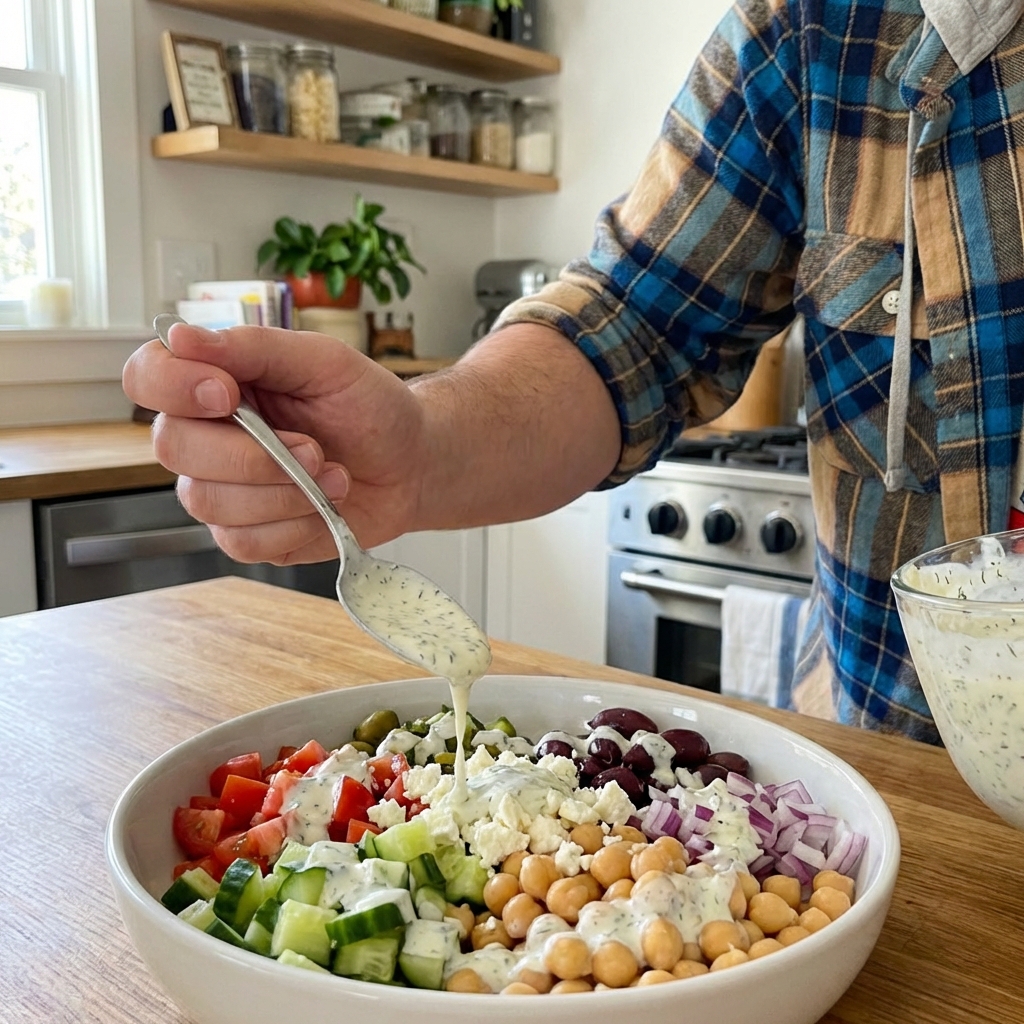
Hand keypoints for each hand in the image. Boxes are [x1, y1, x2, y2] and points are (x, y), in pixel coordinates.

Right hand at [122, 324, 427, 563]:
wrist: (411, 463)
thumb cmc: (369, 406)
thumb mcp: (324, 361)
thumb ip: (255, 347)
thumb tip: (182, 335)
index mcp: (215, 382)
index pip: (147, 377)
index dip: (173, 387)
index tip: (227, 394)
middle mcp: (206, 435)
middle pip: (173, 446)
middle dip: (251, 454)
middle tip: (313, 448)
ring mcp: (222, 488)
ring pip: (208, 500)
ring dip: (283, 491)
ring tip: (332, 475)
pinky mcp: (246, 534)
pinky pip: (241, 540)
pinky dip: (292, 524)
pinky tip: (322, 505)